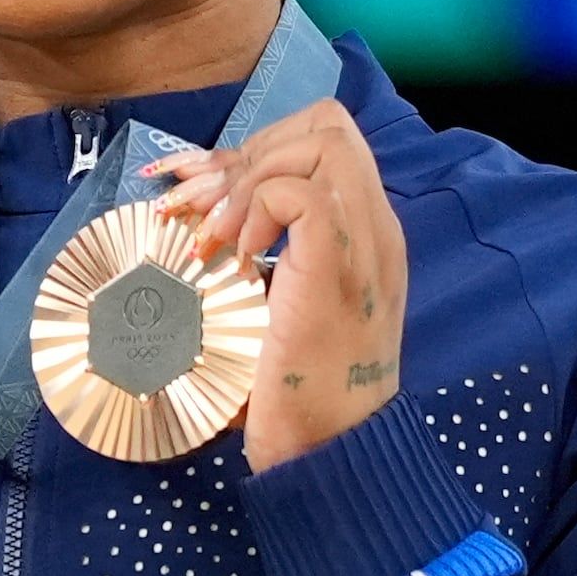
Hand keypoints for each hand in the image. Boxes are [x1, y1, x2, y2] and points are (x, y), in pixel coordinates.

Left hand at [150, 98, 408, 472]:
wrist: (330, 451)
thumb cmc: (295, 391)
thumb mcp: (278, 306)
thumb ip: (267, 256)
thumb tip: (202, 220)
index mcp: (366, 234)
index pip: (327, 139)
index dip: (259, 149)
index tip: (206, 196)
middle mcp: (376, 228)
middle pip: (328, 124)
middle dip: (249, 151)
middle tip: (200, 211)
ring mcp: (365, 243)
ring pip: (320, 142)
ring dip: (247, 178)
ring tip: (212, 238)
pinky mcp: (338, 265)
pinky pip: (300, 190)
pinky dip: (254, 209)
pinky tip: (233, 258)